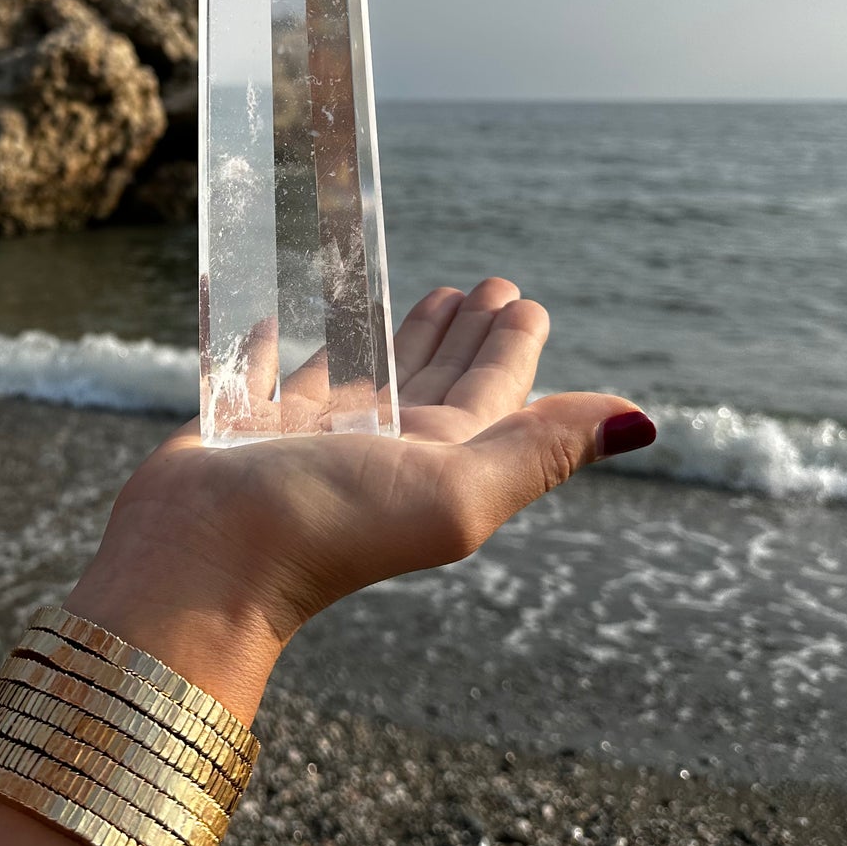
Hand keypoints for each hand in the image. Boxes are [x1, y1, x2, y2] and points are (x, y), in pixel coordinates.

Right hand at [63, 278, 655, 720]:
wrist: (202, 561)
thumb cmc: (330, 526)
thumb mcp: (455, 488)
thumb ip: (540, 452)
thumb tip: (644, 420)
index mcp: (438, 462)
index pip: (493, 394)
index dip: (513, 348)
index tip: (523, 300)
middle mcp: (380, 450)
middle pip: (437, 380)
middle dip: (465, 334)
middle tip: (487, 284)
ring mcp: (309, 439)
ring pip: (365, 373)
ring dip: (398, 333)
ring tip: (423, 292)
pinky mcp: (243, 424)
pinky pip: (267, 368)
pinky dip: (279, 341)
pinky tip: (283, 315)